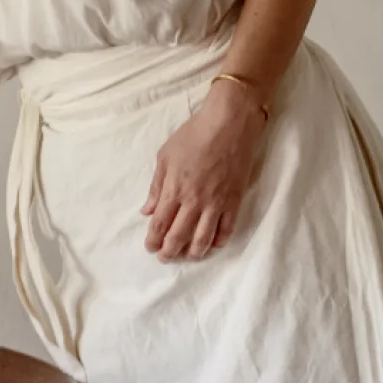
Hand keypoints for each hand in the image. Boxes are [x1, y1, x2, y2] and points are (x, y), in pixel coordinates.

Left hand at [143, 80, 269, 260]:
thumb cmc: (193, 136)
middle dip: (170, 250)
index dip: (154, 239)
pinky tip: (214, 245)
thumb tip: (147, 210)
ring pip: (204, 237)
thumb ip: (157, 186)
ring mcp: (217, 202)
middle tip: (165, 258)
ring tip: (188, 257)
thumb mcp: (165, 157)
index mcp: (174, 190)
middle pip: (179, 234)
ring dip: (194, 251)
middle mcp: (194, 201)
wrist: (229, 125)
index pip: (160, 223)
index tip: (150, 248)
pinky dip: (220, 240)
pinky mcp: (235, 199)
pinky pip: (228, 227)